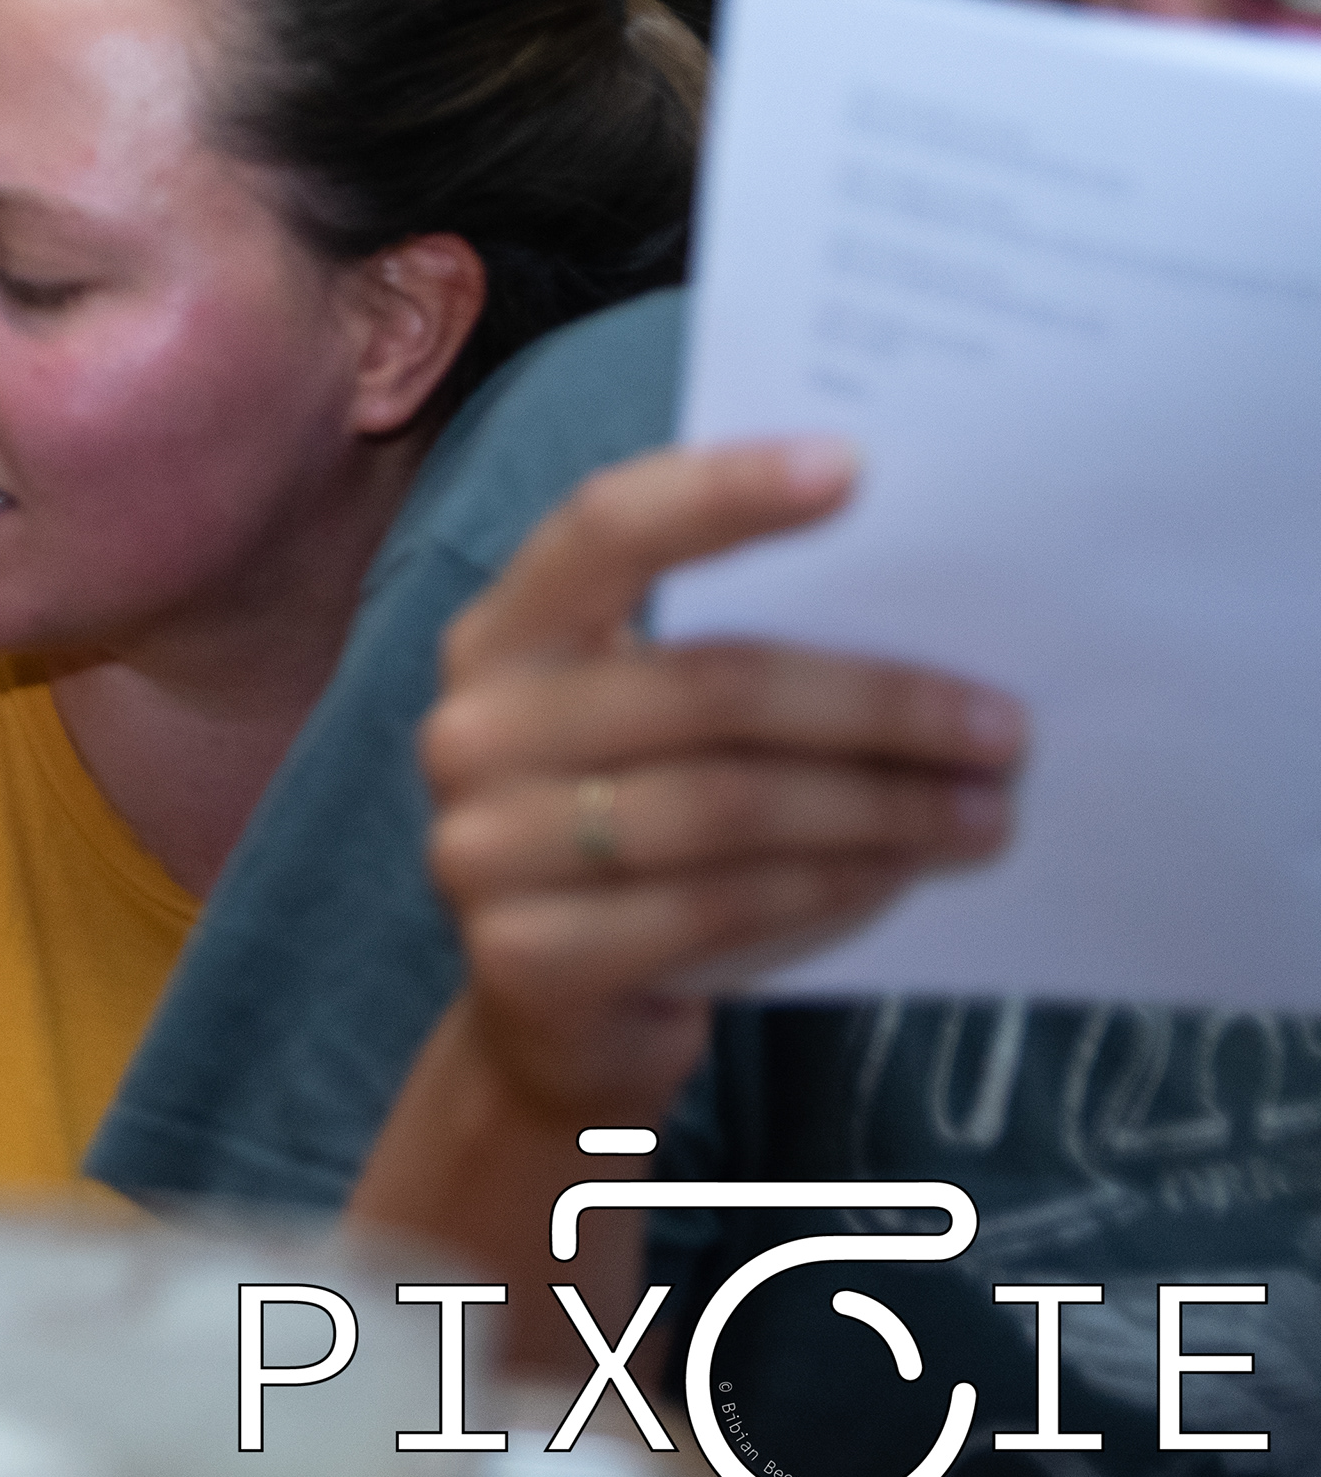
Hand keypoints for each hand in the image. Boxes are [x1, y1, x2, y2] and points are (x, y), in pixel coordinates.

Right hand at [422, 439, 1024, 1125]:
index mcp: (502, 634)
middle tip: (1004, 727)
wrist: (555, 1010)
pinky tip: (900, 876)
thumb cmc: (640, 825)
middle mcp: (472, 728)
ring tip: (985, 813)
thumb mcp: (651, 721)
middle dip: (875, 703)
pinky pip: (717, 908)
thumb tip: (928, 612)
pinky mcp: (526, 957)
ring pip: (728, 806)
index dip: (721, 492)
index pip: (603, 529)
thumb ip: (731, 653)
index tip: (853, 465)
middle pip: (706, 685)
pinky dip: (832, 889)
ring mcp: (481, 846)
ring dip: (881, 809)